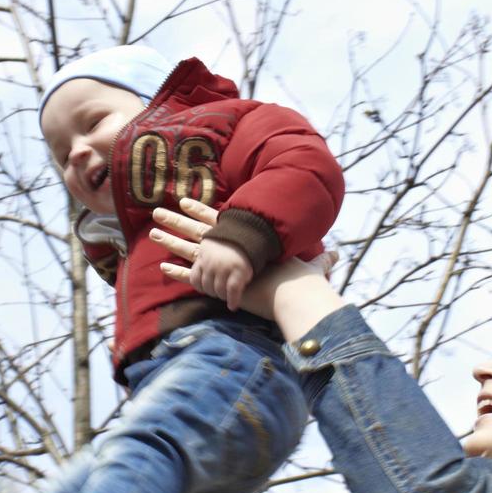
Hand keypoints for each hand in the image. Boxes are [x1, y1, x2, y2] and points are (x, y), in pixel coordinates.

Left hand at [151, 197, 345, 339]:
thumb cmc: (303, 279)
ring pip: (190, 249)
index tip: (186, 200)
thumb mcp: (312, 266)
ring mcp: (224, 265)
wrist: (295, 292)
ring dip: (170, 240)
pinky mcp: (221, 285)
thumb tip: (338, 256)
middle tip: (158, 210)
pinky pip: (193, 278)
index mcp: (248, 239)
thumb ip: (321, 261)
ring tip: (153, 231)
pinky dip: (178, 274)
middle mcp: (232, 248)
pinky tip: (162, 268)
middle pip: (198, 230)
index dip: (201, 211)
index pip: (219, 220)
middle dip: (177, 219)